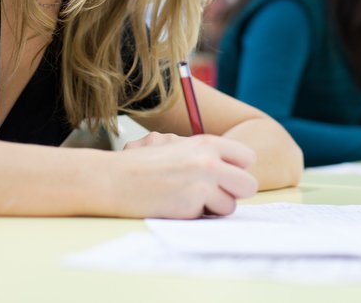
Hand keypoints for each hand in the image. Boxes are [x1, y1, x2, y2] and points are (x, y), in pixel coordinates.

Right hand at [110, 134, 257, 217]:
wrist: (113, 179)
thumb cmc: (142, 164)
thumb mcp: (175, 145)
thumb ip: (205, 154)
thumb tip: (235, 169)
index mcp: (206, 142)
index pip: (247, 157)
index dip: (237, 169)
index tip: (224, 175)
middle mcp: (209, 160)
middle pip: (248, 185)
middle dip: (234, 193)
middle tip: (214, 194)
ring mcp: (202, 184)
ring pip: (230, 206)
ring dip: (213, 208)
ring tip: (187, 198)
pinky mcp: (191, 205)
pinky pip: (207, 217)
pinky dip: (195, 216)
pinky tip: (176, 205)